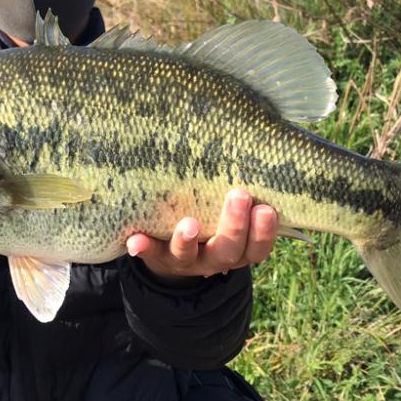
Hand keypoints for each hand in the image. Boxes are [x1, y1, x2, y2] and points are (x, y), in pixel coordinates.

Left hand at [126, 189, 277, 279]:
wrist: (176, 253)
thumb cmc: (215, 218)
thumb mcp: (231, 211)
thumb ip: (243, 192)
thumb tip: (255, 140)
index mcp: (240, 250)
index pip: (258, 248)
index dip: (264, 232)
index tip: (266, 209)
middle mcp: (216, 258)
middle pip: (229, 251)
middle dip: (235, 225)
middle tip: (239, 195)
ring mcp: (187, 260)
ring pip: (190, 256)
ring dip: (188, 240)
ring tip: (190, 224)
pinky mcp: (159, 256)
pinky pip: (151, 253)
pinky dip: (144, 248)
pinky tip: (135, 241)